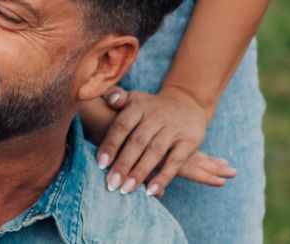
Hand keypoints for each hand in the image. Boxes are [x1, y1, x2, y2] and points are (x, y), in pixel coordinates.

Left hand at [96, 87, 218, 196]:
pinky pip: (175, 161)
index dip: (111, 144)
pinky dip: (163, 177)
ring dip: (140, 173)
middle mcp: (156, 116)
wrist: (186, 103)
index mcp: (139, 106)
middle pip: (137, 142)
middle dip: (123, 164)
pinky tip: (151, 192)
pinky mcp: (189, 141)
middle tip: (111, 184)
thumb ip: (115, 97)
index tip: (100, 163)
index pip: (122, 125)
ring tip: (126, 189)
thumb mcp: (133, 98)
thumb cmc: (150, 108)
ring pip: (154, 153)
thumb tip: (111, 100)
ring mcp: (173, 129)